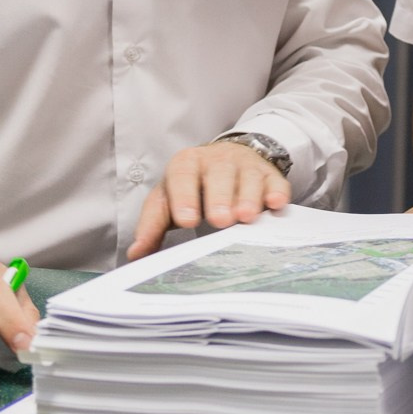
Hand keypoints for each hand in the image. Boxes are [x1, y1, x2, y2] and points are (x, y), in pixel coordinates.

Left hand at [128, 140, 291, 258]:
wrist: (227, 160)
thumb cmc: (193, 188)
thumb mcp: (168, 200)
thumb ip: (153, 225)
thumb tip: (136, 254)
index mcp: (186, 164)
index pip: (182, 176)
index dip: (184, 197)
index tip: (187, 220)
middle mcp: (217, 160)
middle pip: (218, 174)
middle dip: (219, 197)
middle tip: (220, 220)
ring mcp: (245, 165)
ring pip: (248, 177)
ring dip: (248, 197)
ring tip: (246, 218)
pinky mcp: (269, 174)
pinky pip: (275, 181)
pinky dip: (276, 192)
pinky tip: (275, 204)